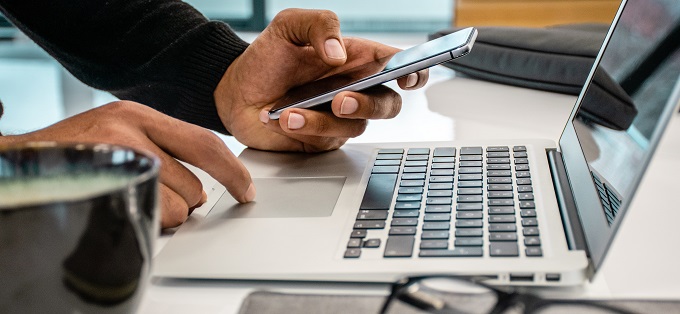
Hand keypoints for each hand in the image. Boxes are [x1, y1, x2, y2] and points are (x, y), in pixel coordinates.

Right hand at [0, 101, 254, 227]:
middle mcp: (130, 130)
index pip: (205, 143)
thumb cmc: (75, 151)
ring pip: (176, 206)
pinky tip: (122, 209)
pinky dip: (146, 223)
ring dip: (164, 215)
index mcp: (139, 115)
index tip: (246, 189)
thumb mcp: (119, 132)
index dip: (233, 171)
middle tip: (157, 196)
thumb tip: (206, 186)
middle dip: (186, 202)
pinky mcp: (105, 183)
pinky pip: (151, 217)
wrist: (21, 161)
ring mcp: (116, 157)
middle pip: (194, 184)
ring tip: (132, 200)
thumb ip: (162, 148)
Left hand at [215, 8, 427, 151]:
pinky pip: (327, 140)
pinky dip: (305, 129)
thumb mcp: (288, 26)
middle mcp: (355, 90)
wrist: (234, 91)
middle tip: (340, 100)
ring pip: (356, 126)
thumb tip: (339, 52)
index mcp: (357, 59)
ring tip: (290, 111)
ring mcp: (340, 118)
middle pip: (389, 104)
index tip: (407, 77)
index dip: (414, 72)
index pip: (398, 65)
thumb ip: (320, 24)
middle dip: (369, 105)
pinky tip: (281, 118)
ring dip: (323, 120)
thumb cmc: (266, 57)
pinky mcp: (322, 140)